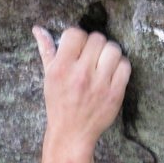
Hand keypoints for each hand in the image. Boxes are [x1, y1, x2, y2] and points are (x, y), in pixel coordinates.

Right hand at [33, 26, 130, 149]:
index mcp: (61, 68)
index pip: (75, 33)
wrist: (72, 133)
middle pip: (97, 38)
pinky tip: (111, 73)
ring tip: (103, 63)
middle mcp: (81, 74)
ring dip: (109, 53)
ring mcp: (100, 84)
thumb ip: (46, 51)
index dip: (77, 38)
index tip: (77, 47)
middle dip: (94, 45)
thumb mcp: (49, 77)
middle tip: (91, 56)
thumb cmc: (58, 103)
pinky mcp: (115, 93)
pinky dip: (120, 66)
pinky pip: (125, 66)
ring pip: (113, 49)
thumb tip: (38, 29)